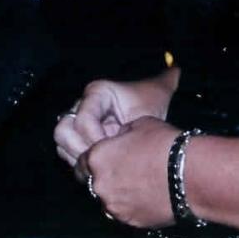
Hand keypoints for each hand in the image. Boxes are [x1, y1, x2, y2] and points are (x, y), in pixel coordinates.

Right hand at [55, 69, 178, 168]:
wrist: (152, 118)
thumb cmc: (154, 104)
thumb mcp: (159, 94)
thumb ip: (166, 81)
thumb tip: (177, 70)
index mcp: (97, 93)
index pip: (82, 121)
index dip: (95, 139)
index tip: (115, 149)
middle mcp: (82, 106)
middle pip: (63, 131)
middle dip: (81, 150)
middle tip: (103, 161)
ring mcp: (77, 123)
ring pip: (61, 143)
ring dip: (78, 158)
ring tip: (102, 166)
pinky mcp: (78, 139)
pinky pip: (67, 153)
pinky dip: (80, 163)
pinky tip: (101, 167)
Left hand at [77, 116, 177, 227]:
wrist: (190, 174)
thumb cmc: (165, 145)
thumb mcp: (138, 125)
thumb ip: (120, 134)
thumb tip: (118, 138)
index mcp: (97, 157)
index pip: (82, 160)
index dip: (94, 157)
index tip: (105, 156)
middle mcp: (100, 184)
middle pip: (93, 181)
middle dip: (103, 175)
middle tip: (121, 169)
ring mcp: (113, 205)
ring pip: (108, 198)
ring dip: (117, 191)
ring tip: (137, 182)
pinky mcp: (129, 220)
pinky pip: (124, 211)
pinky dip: (130, 204)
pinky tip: (145, 194)